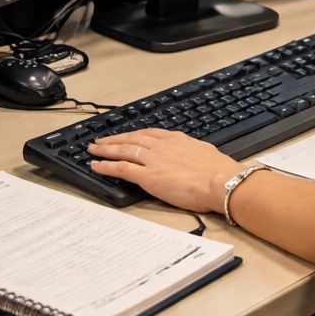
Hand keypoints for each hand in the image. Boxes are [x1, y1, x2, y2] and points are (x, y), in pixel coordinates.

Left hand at [88, 129, 240, 213]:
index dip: (134, 134)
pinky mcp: (148, 177)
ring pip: (123, 150)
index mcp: (176, 139)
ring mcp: (153, 160)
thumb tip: (194, 155)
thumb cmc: (219, 171)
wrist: (221, 181)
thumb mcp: (205, 153)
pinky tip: (96, 166)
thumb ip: (194, 152)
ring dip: (105, 149)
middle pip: (131, 138)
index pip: (149, 134)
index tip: (126, 136)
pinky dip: (106, 165)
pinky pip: (121, 168)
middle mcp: (162, 146)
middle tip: (101, 140)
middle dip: (114, 139)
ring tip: (93, 150)